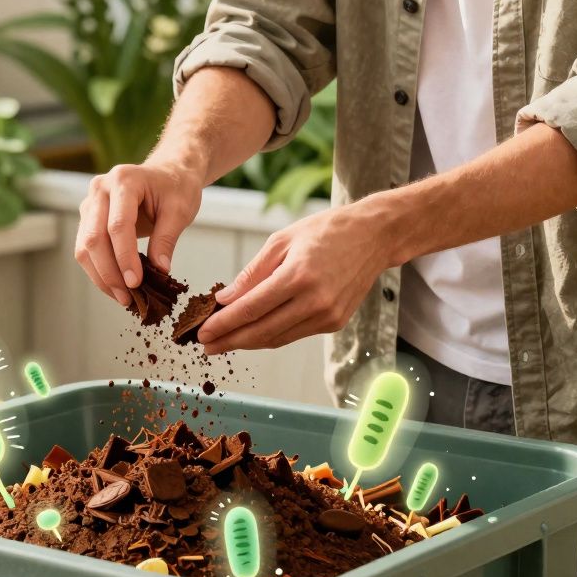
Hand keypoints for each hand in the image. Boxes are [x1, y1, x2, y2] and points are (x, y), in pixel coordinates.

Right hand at [75, 160, 203, 304]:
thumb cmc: (176, 188)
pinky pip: (86, 249)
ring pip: (85, 247)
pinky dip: (99, 271)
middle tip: (128, 298)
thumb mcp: (179, 211)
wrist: (167, 173)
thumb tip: (159, 271)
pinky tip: (115, 287)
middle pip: (94, 238)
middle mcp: (100, 189)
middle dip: (110, 272)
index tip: (136, 283)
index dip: (125, 257)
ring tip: (123, 297)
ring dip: (101, 276)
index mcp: (124, 180)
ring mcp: (90, 203)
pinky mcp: (88, 218)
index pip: (118, 225)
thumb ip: (167, 239)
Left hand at [198, 200, 396, 352]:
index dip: (223, 324)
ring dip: (248, 343)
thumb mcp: (282, 240)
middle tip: (205, 346)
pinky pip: (294, 334)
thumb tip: (224, 300)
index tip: (202, 333)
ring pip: (277, 338)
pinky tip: (253, 333)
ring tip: (223, 342)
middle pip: (262, 331)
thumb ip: (252, 273)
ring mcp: (327, 315)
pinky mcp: (335, 323)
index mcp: (298, 275)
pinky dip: (271, 335)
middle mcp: (314, 300)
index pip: (251, 309)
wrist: (374, 236)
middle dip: (229, 341)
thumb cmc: (326, 231)